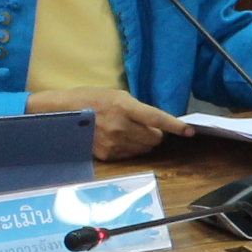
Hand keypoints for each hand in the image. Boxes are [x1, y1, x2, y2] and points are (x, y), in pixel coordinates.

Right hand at [34, 86, 192, 159]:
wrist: (63, 113)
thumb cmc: (91, 99)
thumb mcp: (117, 95)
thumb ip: (137, 108)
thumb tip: (156, 123)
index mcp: (124, 107)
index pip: (156, 119)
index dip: (175, 126)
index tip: (189, 131)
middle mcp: (120, 126)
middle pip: (154, 138)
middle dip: (155, 134)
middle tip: (143, 126)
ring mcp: (113, 143)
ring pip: (144, 149)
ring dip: (143, 142)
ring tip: (127, 131)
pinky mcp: (107, 155)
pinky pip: (130, 155)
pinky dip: (130, 148)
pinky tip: (117, 139)